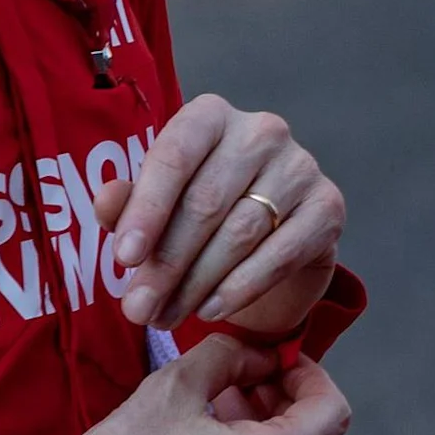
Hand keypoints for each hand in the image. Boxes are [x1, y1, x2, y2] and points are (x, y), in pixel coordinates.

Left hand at [94, 93, 345, 330]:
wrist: (271, 241)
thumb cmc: (203, 215)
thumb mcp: (158, 208)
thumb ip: (128, 203)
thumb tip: (105, 202)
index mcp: (210, 117)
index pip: (175, 156)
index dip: (146, 209)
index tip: (122, 259)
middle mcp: (261, 131)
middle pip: (205, 201)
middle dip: (166, 263)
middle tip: (137, 309)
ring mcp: (300, 166)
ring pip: (241, 232)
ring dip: (197, 283)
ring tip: (166, 317)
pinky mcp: (328, 205)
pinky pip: (282, 252)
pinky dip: (242, 286)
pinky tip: (212, 310)